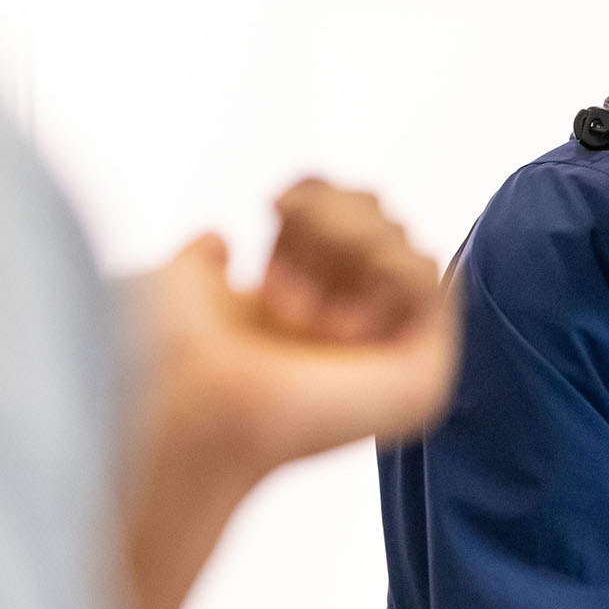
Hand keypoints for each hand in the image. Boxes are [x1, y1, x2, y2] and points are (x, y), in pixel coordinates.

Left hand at [138, 179, 458, 474]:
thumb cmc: (176, 360)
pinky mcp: (422, 370)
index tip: (275, 209)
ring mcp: (390, 350)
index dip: (317, 199)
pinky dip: (394, 262)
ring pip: (410, 246)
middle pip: (384, 224)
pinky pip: (432, 283)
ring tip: (313, 278)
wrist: (192, 409)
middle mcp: (350, 326)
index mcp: (304, 307)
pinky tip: (357, 274)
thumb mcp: (179, 286)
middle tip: (290, 249)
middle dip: (337, 220)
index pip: (347, 221)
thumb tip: (217, 239)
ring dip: (359, 239)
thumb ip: (200, 261)